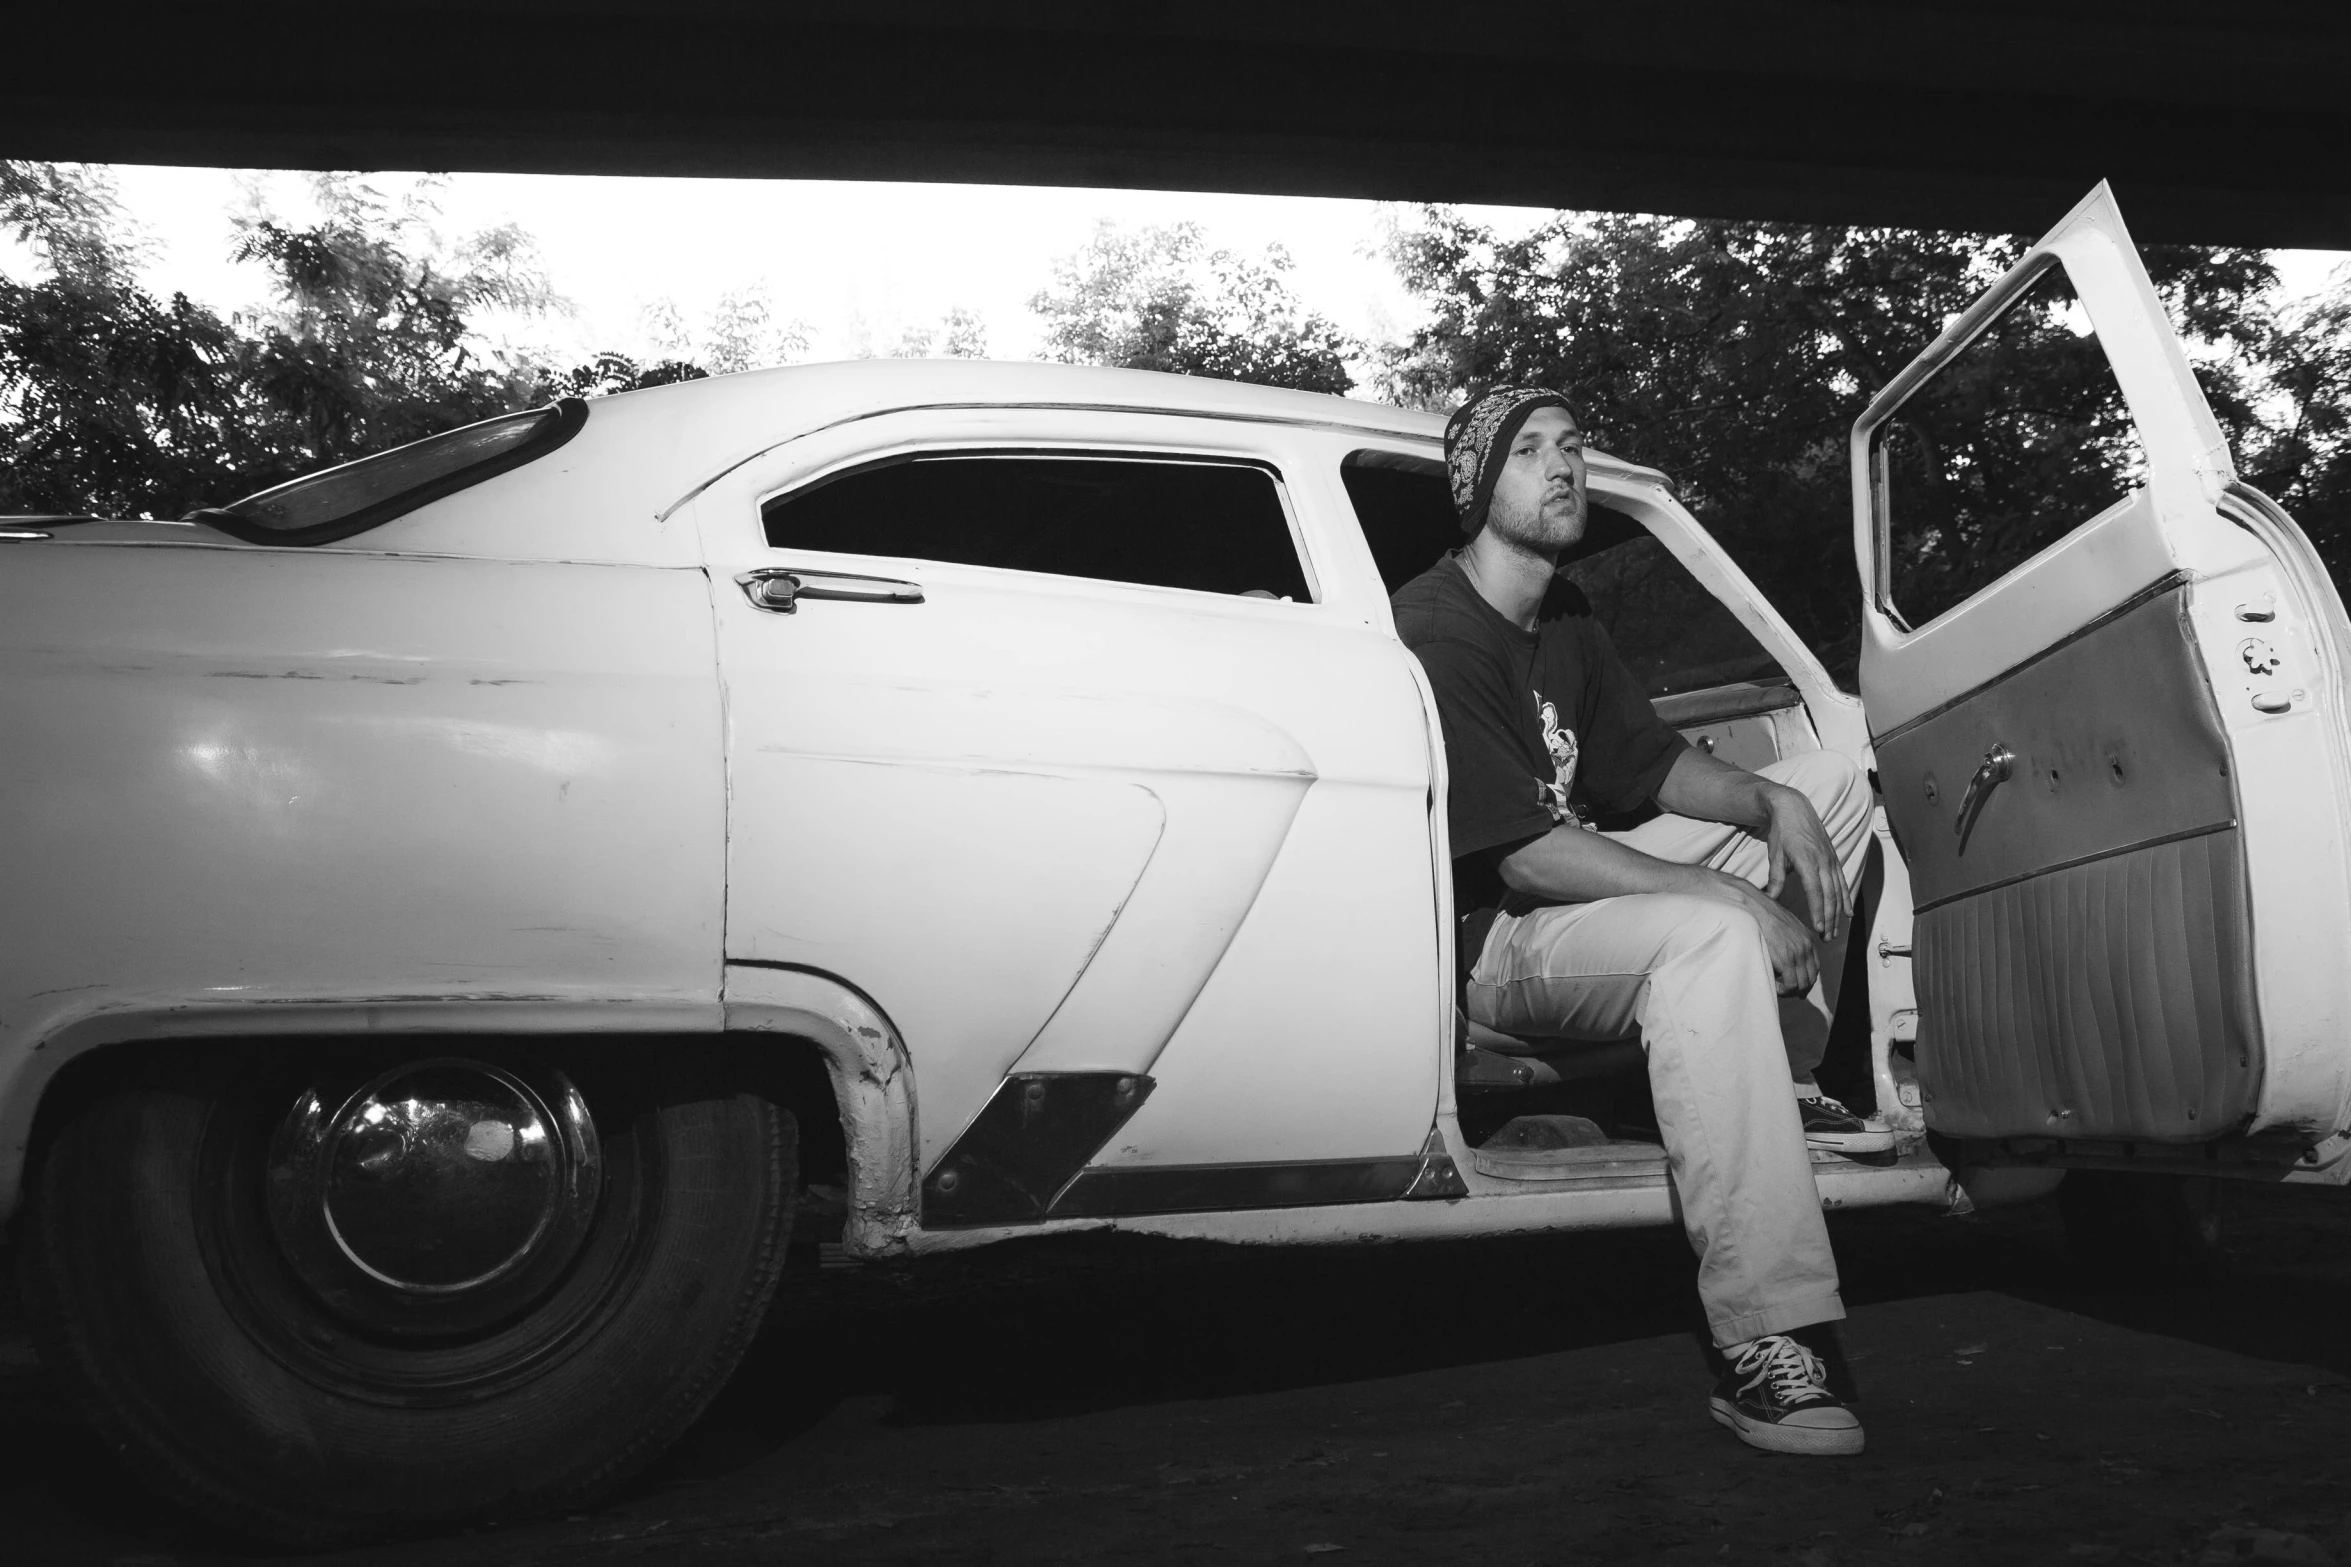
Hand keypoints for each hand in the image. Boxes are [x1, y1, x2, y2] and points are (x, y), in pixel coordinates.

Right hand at [1725, 875, 1822, 995]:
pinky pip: (1791, 984)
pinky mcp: (1786, 959)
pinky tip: (1774, 985)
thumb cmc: (1759, 914)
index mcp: (1806, 937)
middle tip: (1787, 992)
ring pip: (1802, 983)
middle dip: (1800, 988)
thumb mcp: (1781, 923)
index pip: (1814, 966)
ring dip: (1790, 990)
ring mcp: (1797, 953)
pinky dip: (1783, 990)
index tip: (1797, 987)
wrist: (1750, 907)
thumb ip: (1787, 937)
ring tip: (1777, 988)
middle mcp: (1806, 945)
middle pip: (1811, 977)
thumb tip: (1782, 950)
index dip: (1807, 979)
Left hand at [1763, 784, 1849, 942]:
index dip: (1818, 911)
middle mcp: (1823, 861)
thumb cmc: (1782, 831)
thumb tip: (1771, 899)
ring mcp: (1830, 860)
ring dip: (1837, 913)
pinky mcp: (1833, 859)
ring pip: (1838, 891)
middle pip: (1830, 896)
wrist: (1794, 807)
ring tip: (1834, 931)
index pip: (1815, 892)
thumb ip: (1776, 878)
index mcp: (1807, 861)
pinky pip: (1842, 882)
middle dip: (1829, 919)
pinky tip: (1848, 913)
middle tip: (1826, 938)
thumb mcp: (1775, 854)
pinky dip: (1846, 898)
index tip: (1817, 928)